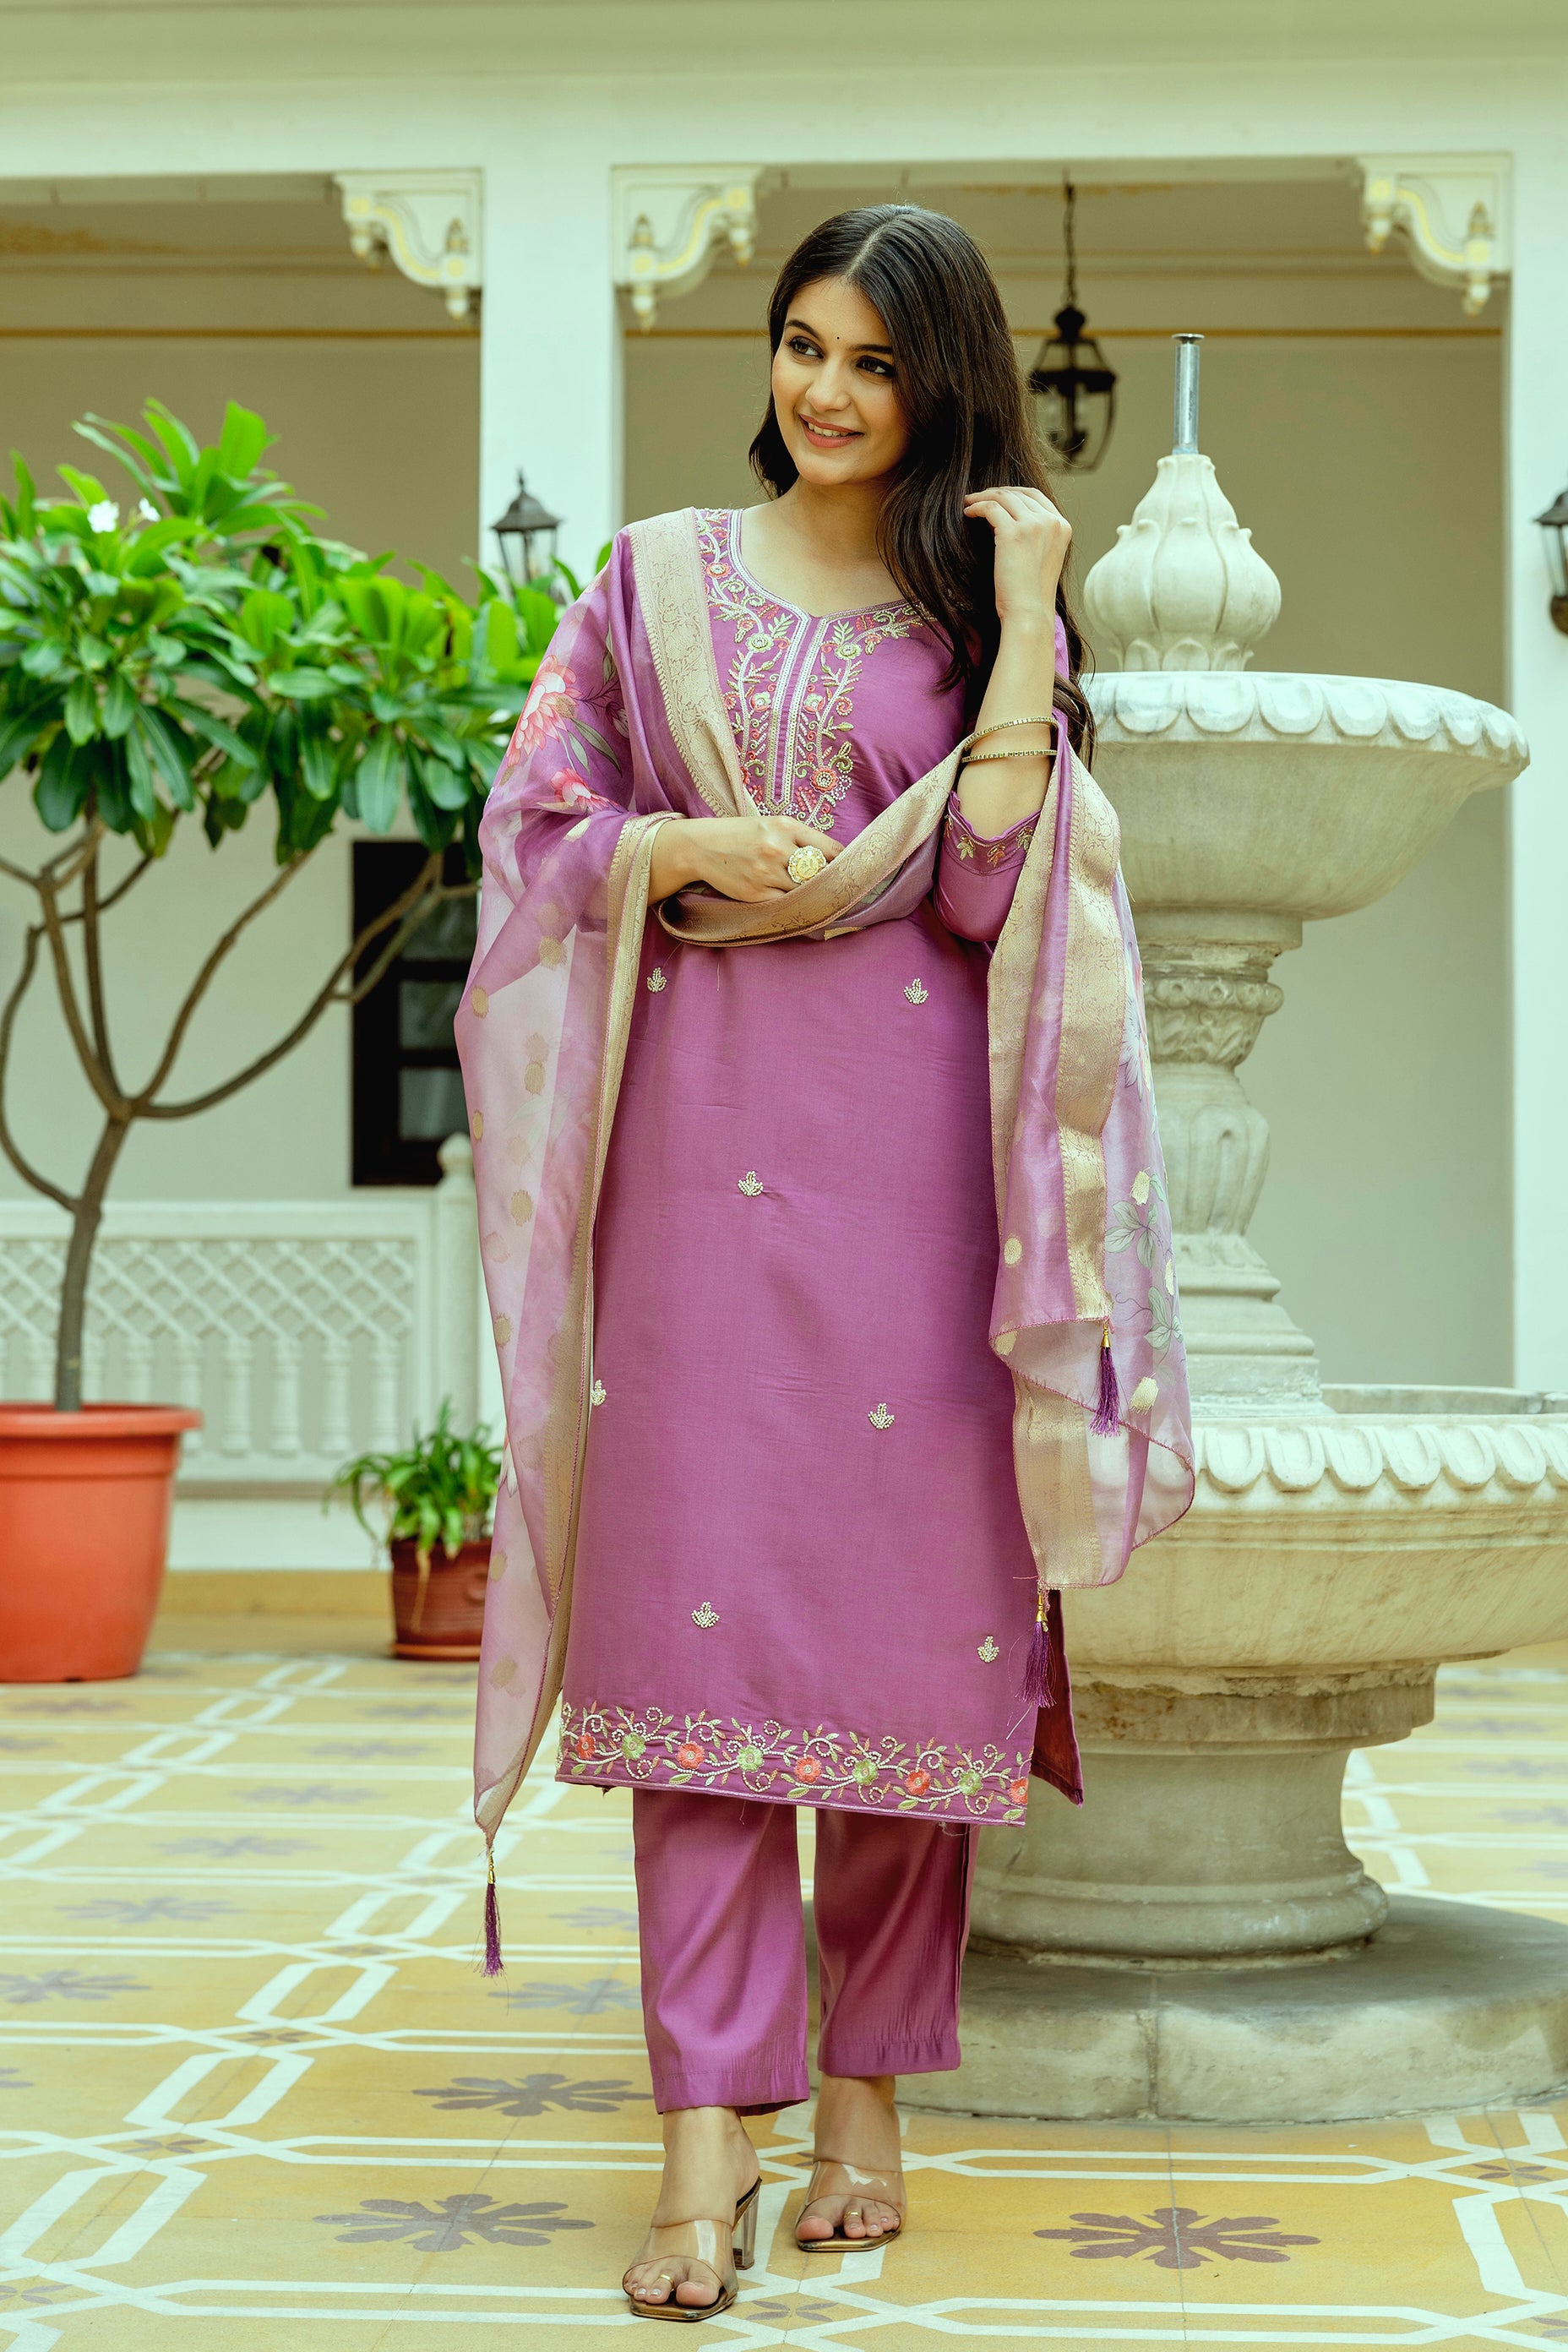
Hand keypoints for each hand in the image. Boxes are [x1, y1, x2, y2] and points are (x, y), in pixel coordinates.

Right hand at [649, 814, 840, 905]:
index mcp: (786, 826)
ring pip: (805, 892)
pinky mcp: (755, 894)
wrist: (700, 847)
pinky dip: (796, 908)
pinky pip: (786, 906)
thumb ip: (800, 838)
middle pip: (822, 874)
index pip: (832, 849)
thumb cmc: (740, 835)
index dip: (846, 865)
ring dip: (816, 898)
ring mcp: (766, 873)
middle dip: (834, 884)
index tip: (852, 873)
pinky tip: (801, 908)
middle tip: (846, 893)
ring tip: (824, 902)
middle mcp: (778, 848)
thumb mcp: (770, 825)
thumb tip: (835, 859)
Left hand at [963, 485, 1070, 628]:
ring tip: (969, 503)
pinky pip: (991, 508)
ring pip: (1004, 497)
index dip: (1013, 492)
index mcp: (1062, 527)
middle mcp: (1051, 522)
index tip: (997, 497)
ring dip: (983, 497)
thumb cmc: (1030, 592)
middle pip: (1019, 494)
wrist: (1028, 612)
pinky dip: (977, 507)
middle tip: (978, 498)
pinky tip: (968, 513)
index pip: (1036, 496)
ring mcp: (1034, 525)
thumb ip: (1034, 534)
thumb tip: (1006, 515)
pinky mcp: (1013, 533)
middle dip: (996, 493)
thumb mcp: (1042, 556)